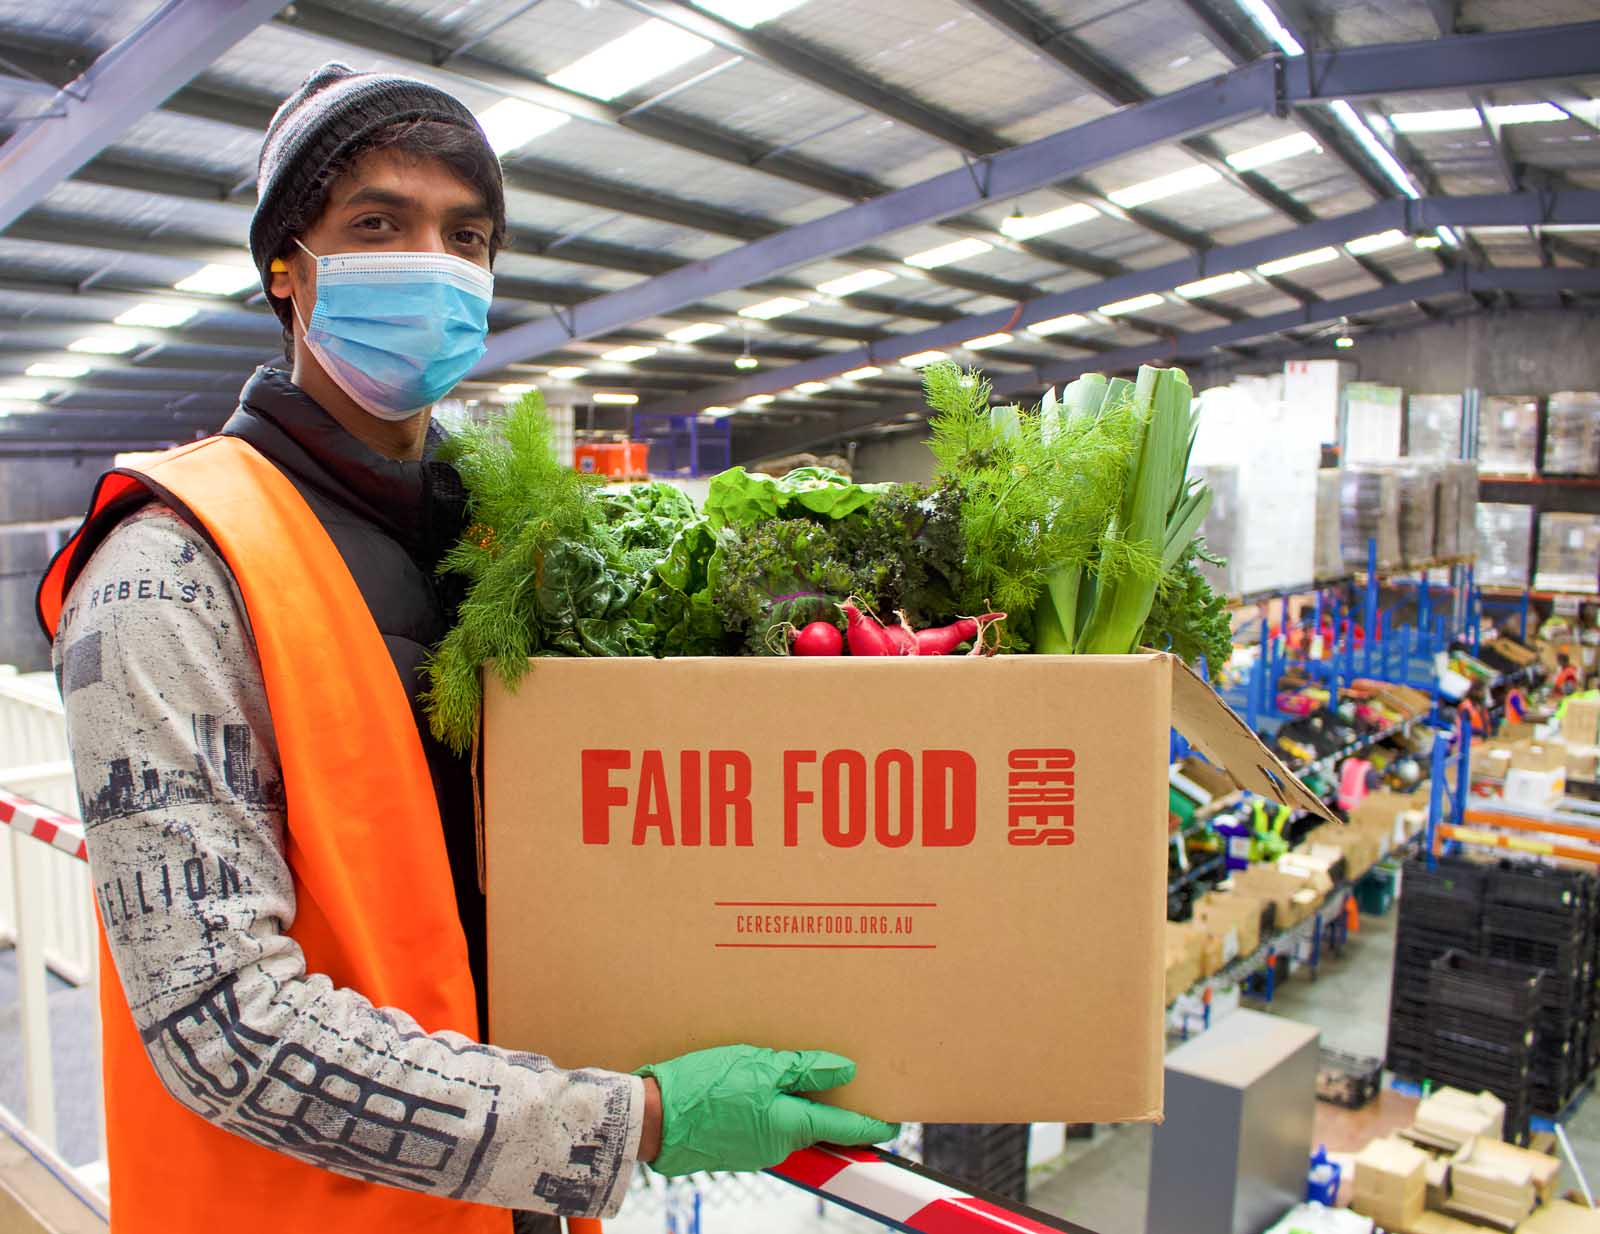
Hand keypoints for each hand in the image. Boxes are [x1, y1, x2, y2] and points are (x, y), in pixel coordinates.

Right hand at [637, 1046, 898, 1176]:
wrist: (652, 1118)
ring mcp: (757, 1150)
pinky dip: (774, 1108)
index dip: (872, 1125)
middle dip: (834, 1107)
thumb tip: (844, 1070)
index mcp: (790, 1125)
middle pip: (819, 1126)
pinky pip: (767, 1126)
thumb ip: (804, 1068)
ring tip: (798, 1072)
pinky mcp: (737, 1146)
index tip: (893, 1124)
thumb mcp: (759, 1065)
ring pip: (791, 1124)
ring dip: (799, 1103)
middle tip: (848, 1083)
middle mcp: (779, 1145)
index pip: (845, 1128)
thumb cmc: (703, 1087)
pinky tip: (762, 1086)